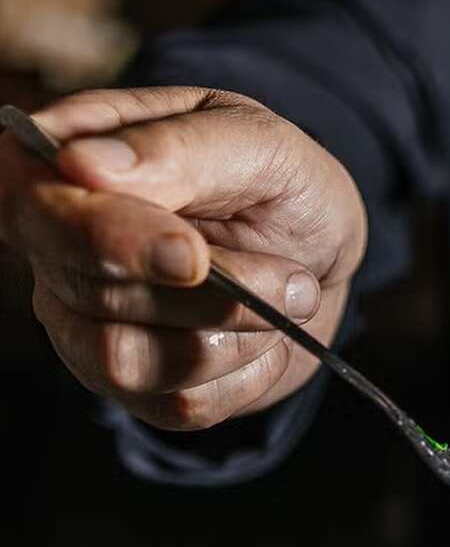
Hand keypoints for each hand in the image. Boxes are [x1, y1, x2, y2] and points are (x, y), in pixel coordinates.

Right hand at [0, 86, 367, 430]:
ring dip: (230, 335)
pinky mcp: (132, 386)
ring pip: (126, 360)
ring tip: (286, 295)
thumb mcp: (257, 143)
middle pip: (89, 293)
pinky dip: (244, 373)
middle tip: (289, 278)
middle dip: (208, 294)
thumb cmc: (276, 185)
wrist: (322, 257)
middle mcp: (56, 247)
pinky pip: (176, 403)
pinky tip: (265, 336)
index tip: (192, 255)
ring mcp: (83, 324)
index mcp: (63, 158)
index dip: (107, 237)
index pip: (31, 203)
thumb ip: (178, 149)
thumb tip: (85, 164)